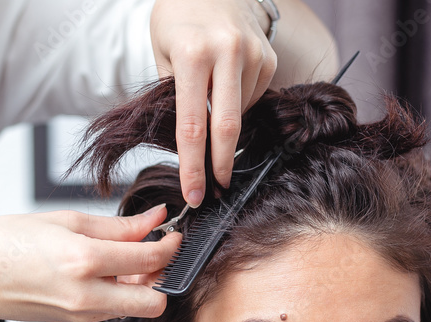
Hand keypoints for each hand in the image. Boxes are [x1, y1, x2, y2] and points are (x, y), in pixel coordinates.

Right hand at [0, 204, 180, 321]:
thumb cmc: (5, 243)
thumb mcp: (64, 221)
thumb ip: (116, 226)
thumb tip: (155, 221)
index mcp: (83, 261)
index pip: (150, 260)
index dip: (171, 245)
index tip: (173, 232)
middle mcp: (87, 295)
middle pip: (155, 301)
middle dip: (163, 276)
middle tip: (155, 251)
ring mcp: (83, 313)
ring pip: (137, 307)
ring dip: (143, 284)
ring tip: (125, 257)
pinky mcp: (79, 321)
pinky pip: (117, 309)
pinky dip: (122, 291)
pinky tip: (107, 270)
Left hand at [150, 0, 277, 204]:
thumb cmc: (179, 20)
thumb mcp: (162, 52)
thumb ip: (174, 95)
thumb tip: (188, 144)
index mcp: (192, 54)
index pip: (192, 126)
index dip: (193, 167)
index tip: (192, 193)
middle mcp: (227, 53)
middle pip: (227, 128)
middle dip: (220, 165)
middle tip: (215, 190)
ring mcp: (253, 55)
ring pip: (239, 115)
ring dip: (224, 126)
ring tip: (210, 104)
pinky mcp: (268, 59)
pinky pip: (252, 99)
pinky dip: (237, 104)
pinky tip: (225, 86)